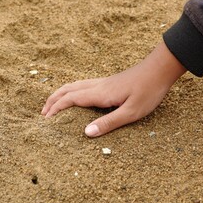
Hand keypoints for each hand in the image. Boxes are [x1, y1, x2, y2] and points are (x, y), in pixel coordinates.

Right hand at [41, 42, 185, 136]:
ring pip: (74, 85)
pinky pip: (82, 85)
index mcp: (100, 94)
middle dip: (53, 100)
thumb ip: (109, 122)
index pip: (70, 99)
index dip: (56, 108)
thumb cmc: (148, 91)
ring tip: (53, 104)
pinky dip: (71, 91)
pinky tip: (75, 96)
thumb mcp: (131, 111)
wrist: (158, 69)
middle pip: (68, 89)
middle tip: (43, 113)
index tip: (46, 119)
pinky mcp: (108, 82)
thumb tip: (86, 133)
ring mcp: (102, 82)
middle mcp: (97, 86)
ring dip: (60, 94)